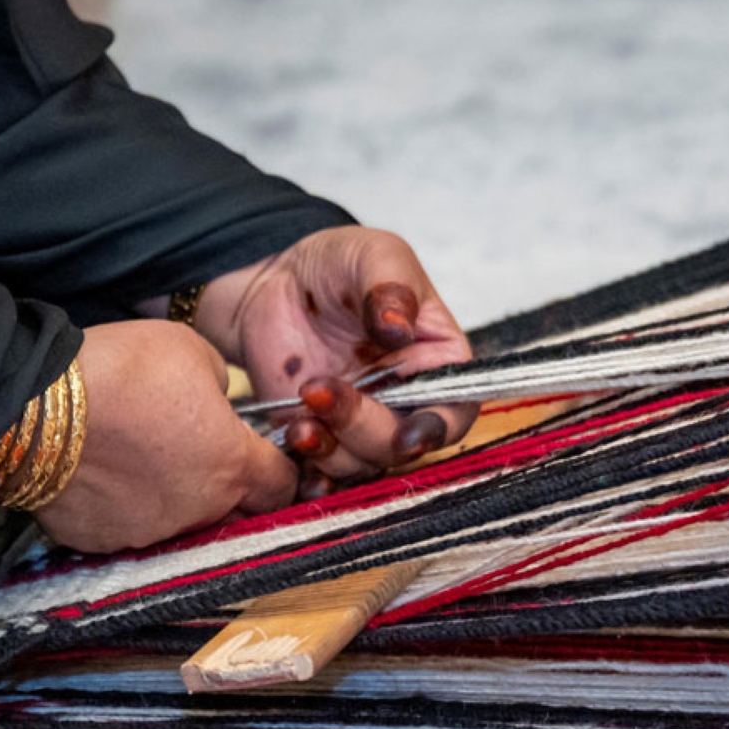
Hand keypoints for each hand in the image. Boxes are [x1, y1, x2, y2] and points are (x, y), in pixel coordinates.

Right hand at [36, 320, 301, 552]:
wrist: (36, 407)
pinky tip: (101, 473)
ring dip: (170, 497)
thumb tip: (215, 401)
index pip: (281, 487)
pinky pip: (125, 527)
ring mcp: (148, 532)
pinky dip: (120, 506)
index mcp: (231, 465)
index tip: (260, 455)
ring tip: (137, 457)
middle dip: (226, 490)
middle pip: (233, 512)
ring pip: (178, 522)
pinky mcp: (101, 541)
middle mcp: (198, 510)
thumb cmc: (121, 371)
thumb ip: (219, 385)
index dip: (276, 470)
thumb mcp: (192, 351)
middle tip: (195, 453)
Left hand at [194, 227, 475, 496]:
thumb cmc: (339, 264)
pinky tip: (292, 443)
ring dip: (330, 448)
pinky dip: (308, 474)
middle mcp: (404, 402)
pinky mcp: (318, 436)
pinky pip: (319, 475)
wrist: (274, 282)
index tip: (409, 436)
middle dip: (364, 427)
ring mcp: (359, 424)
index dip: (437, 430)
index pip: (454, 410)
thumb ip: (391, 286)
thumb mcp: (374, 254)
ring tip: (298, 411)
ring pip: (359, 464)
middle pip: (401, 444)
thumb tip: (398, 328)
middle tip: (320, 390)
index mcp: (436, 363)